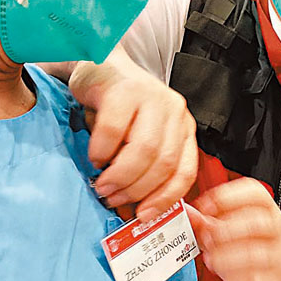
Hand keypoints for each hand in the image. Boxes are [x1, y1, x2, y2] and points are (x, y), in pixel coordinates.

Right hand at [68, 47, 197, 222]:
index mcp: (183, 127)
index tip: (143, 216)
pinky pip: (114, 131)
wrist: (98, 64)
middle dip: (136, 189)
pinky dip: (102, 152)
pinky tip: (95, 157)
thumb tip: (133, 211)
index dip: (164, 198)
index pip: (184, 171)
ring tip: (102, 184)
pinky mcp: (124, 89)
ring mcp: (151, 97)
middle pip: (163, 163)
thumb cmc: (117, 108)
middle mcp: (174, 111)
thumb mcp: (137, 138)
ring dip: (120, 175)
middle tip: (112, 199)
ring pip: (143, 150)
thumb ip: (142, 169)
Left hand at [187, 178, 280, 280]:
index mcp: (271, 213)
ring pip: (252, 255)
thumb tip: (190, 213)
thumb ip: (214, 221)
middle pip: (254, 222)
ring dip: (223, 258)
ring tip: (213, 261)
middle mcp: (280, 233)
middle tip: (207, 239)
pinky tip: (228, 280)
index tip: (205, 206)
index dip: (227, 195)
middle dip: (223, 230)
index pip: (256, 193)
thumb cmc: (257, 253)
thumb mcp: (241, 232)